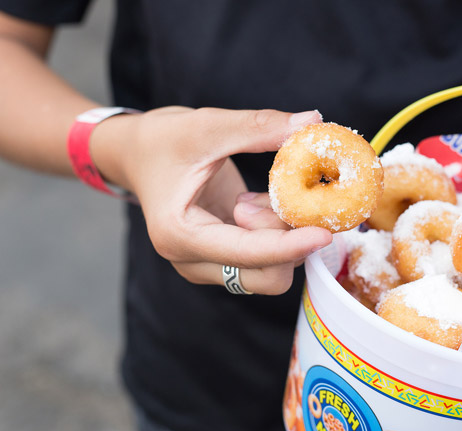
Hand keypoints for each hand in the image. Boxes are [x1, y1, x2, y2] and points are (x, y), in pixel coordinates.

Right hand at [91, 106, 331, 294]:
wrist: (138, 154)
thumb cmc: (163, 139)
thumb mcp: (207, 126)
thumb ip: (258, 127)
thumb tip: (311, 122)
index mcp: (179, 235)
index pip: (247, 255)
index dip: (289, 246)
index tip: (323, 233)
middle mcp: (193, 262)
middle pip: (266, 277)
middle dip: (288, 241)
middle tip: (282, 198)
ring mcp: (209, 266)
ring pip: (271, 272)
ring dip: (284, 236)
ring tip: (262, 197)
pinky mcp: (225, 260)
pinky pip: (268, 261)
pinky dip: (279, 235)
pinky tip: (262, 204)